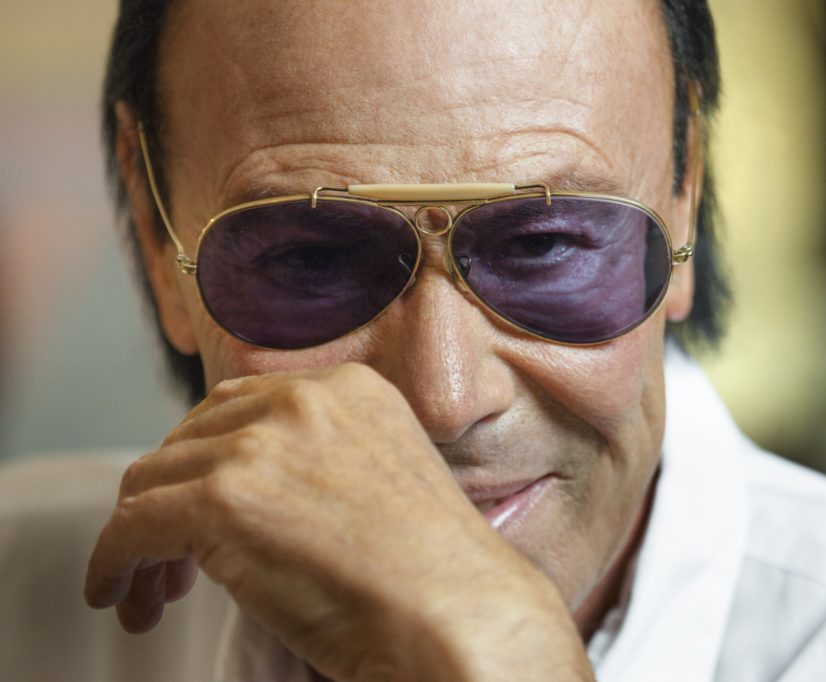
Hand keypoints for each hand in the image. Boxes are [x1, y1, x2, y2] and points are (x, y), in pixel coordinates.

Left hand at [84, 364, 592, 680]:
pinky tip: (120, 597)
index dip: (207, 461)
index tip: (200, 510)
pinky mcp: (221, 500)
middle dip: (171, 498)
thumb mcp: (382, 478)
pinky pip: (130, 528)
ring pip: (151, 482)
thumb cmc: (435, 571)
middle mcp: (299, 399)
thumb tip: (254, 488)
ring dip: (141, 539)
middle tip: (172, 560)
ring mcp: (259, 445)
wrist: (457, 613)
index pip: (237, 408)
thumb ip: (319, 458)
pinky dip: (112, 564)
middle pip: (188, 439)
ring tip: (152, 591)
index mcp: (347, 387)